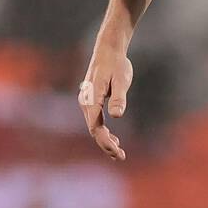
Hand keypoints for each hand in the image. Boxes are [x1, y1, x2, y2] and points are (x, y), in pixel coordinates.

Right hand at [78, 42, 132, 160]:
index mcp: (91, 100)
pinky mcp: (92, 101)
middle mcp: (85, 103)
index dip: (105, 142)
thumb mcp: (121, 80)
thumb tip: (116, 116)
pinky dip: (103, 133)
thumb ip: (119, 97)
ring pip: (94, 127)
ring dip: (105, 141)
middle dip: (106, 145)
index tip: (118, 152)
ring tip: (119, 153)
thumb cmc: (116, 64)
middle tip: (121, 156)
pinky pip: (95, 121)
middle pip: (94, 130)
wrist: (108, 50)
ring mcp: (87, 102)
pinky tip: (114, 140)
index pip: (95, 128)